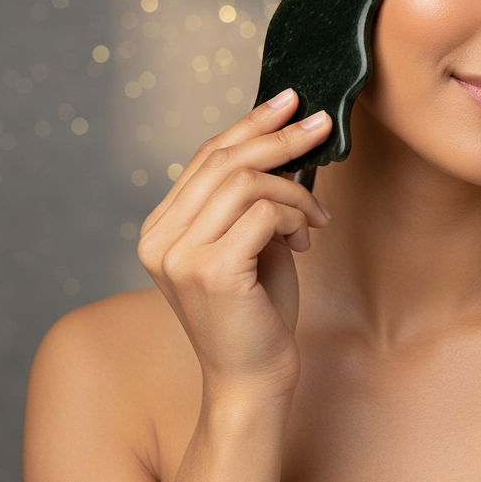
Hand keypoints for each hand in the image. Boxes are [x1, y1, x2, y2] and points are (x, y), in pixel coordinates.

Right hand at [137, 89, 331, 402]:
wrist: (253, 379)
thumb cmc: (256, 312)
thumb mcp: (252, 243)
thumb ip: (254, 199)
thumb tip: (289, 142)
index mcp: (161, 229)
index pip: (205, 157)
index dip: (248, 125)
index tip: (286, 102)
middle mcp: (160, 239)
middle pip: (224, 161)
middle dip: (280, 138)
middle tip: (321, 125)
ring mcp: (180, 255)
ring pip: (246, 182)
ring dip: (295, 190)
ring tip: (316, 216)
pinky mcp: (211, 270)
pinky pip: (263, 213)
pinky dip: (294, 216)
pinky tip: (306, 239)